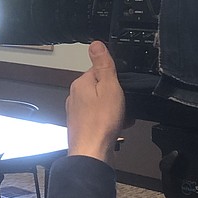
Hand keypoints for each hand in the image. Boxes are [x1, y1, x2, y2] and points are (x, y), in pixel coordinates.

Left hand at [66, 41, 125, 161]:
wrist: (93, 153)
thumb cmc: (101, 123)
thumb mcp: (109, 87)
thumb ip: (103, 65)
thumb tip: (96, 44)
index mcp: (80, 83)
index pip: (99, 70)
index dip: (114, 78)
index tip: (121, 88)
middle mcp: (75, 96)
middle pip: (101, 88)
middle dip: (115, 96)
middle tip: (122, 105)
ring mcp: (77, 113)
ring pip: (101, 104)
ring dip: (114, 110)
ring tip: (121, 118)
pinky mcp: (83, 126)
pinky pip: (100, 118)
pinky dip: (110, 121)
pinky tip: (118, 127)